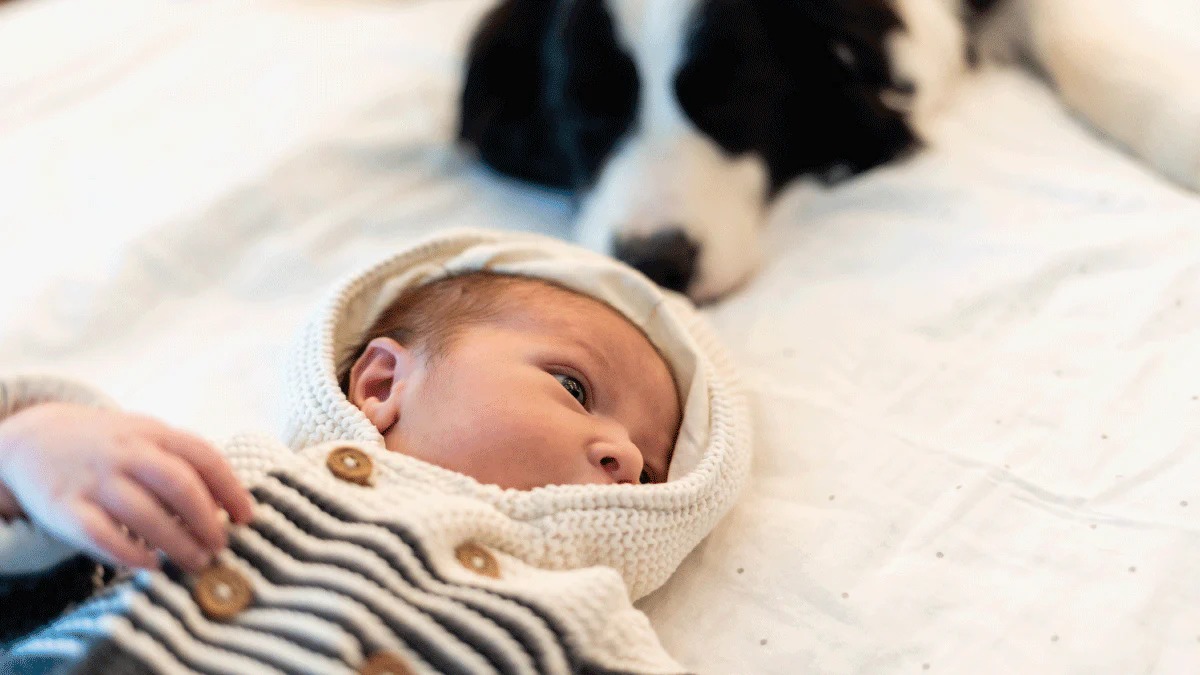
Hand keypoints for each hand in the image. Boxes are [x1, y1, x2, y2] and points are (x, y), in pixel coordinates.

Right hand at [0, 403, 253, 571]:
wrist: (30, 438)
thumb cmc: (107, 446)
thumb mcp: (145, 436)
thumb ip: (182, 461)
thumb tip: (228, 505)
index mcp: (153, 434)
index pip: (203, 456)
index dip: (231, 489)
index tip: (246, 517)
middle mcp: (125, 453)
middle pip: (178, 484)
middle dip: (206, 519)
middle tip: (221, 546)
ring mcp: (94, 479)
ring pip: (143, 513)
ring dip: (176, 542)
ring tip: (196, 562)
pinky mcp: (63, 507)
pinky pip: (100, 534)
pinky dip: (129, 553)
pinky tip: (151, 566)